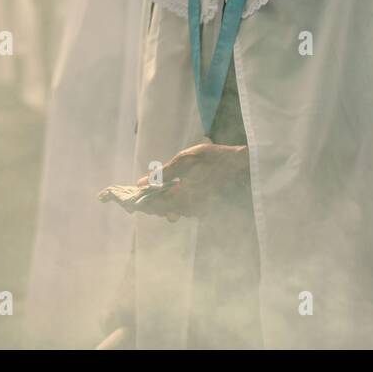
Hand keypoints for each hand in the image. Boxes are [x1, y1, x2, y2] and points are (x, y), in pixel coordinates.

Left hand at [133, 142, 248, 220]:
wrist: (244, 168)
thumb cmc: (214, 160)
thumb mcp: (186, 159)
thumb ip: (163, 173)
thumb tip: (141, 183)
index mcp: (180, 198)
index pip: (151, 206)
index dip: (138, 203)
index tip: (128, 199)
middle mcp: (187, 209)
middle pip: (161, 210)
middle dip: (150, 202)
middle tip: (141, 191)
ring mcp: (197, 211)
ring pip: (173, 210)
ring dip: (163, 201)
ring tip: (158, 189)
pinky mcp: (205, 210)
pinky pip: (185, 208)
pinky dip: (177, 201)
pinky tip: (177, 189)